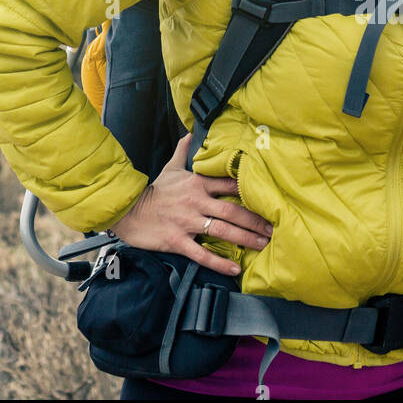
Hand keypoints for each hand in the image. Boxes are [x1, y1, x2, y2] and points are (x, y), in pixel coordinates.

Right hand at [106, 135, 272, 276]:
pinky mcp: (178, 240)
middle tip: (273, 228)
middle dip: (255, 220)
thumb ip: (184, 151)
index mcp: (197, 183)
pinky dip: (220, 263)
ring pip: (223, 231)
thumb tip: (191, 132)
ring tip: (263, 245)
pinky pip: (202, 254)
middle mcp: (196, 201)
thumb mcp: (170, 167)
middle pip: (232, 210)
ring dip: (245, 239)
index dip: (250, 190)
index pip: (228, 184)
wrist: (129, 210)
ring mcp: (187, 222)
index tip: (269, 197)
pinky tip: (235, 270)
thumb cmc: (154, 191)